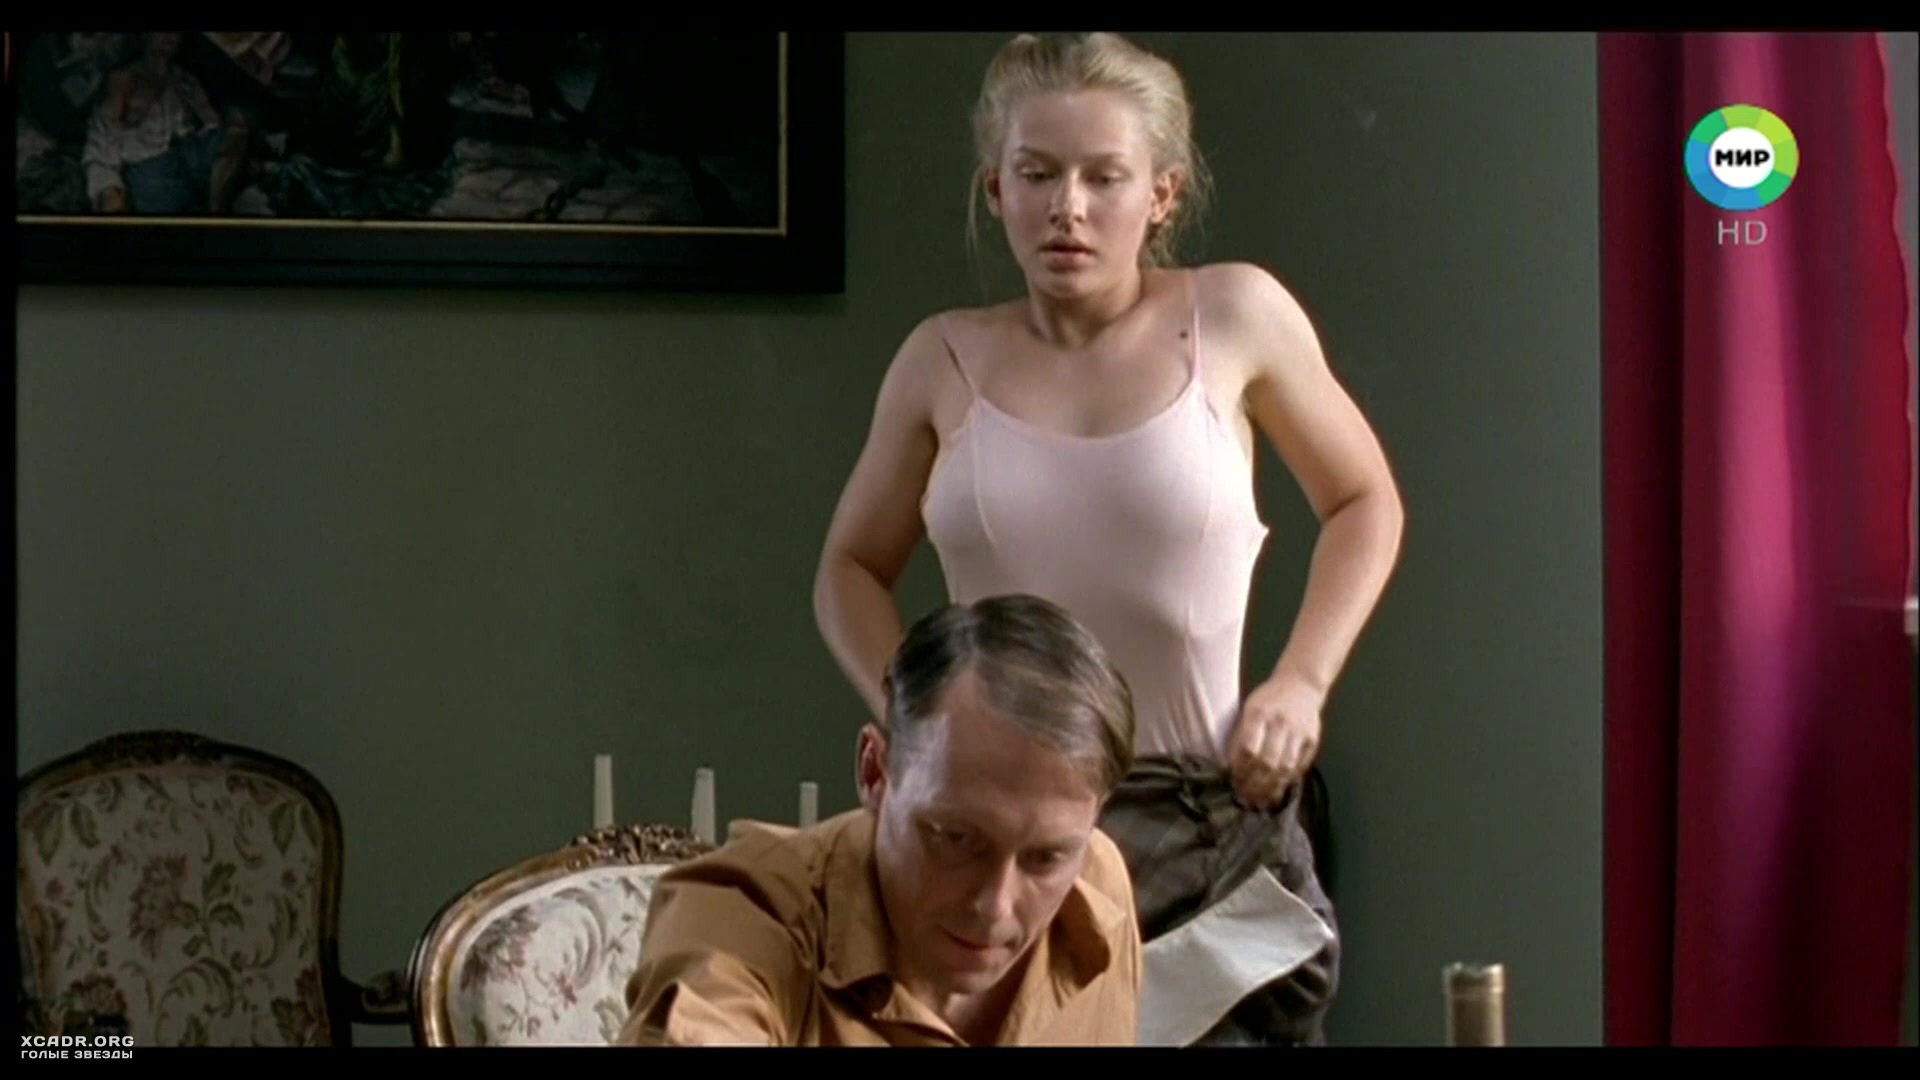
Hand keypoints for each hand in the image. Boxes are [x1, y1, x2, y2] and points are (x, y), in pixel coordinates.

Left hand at [1227, 672, 1324, 807]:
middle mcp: (1281, 722)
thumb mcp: (1249, 708)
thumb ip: (1241, 735)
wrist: (1301, 684)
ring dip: (1272, 788)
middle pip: (1268, 761)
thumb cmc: (1268, 698)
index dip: (1240, 769)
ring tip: (1261, 802)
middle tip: (1246, 799)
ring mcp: (1299, 732)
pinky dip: (1288, 781)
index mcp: (1259, 713)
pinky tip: (1279, 791)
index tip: (1234, 783)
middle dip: (1255, 784)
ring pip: (1285, 767)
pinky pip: (1300, 766)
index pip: (1249, 748)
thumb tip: (1230, 766)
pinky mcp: (1313, 740)